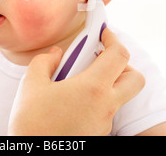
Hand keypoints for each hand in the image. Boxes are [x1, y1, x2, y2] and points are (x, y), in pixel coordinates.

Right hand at [8, 28, 144, 135]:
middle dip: (122, 63)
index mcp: (93, 88)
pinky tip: (72, 99)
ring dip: (106, 81)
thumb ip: (45, 61)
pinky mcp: (98, 133)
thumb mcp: (31, 84)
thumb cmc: (31, 124)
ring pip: (119, 95)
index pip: (119, 55)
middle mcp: (105, 106)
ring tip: (78, 79)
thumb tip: (56, 54)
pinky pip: (106, 109)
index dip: (114, 38)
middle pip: (134, 78)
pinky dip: (97, 97)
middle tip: (99, 58)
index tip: (103, 33)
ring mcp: (104, 122)